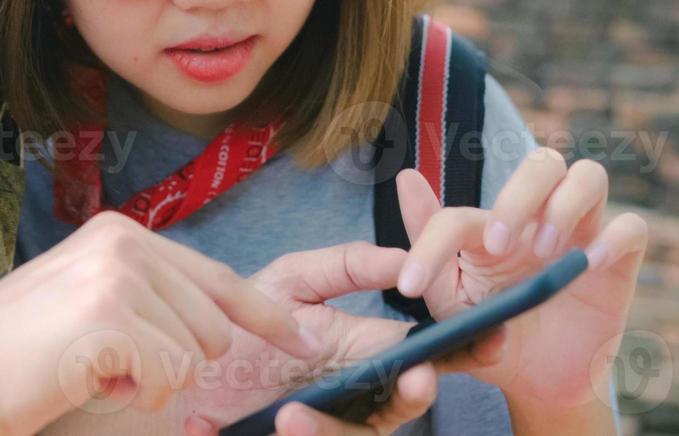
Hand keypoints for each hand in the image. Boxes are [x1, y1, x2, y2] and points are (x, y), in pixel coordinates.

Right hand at [0, 211, 322, 435]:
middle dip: (173, 362)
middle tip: (107, 364)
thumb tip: (217, 324)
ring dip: (148, 384)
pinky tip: (86, 381)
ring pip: (193, 358)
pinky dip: (133, 398)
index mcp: (120, 233)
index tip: (302, 337)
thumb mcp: (85, 301)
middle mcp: (124, 243)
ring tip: (90, 369)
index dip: (263, 313)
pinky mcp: (112, 320)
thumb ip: (146, 296)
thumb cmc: (13, 351)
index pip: (214, 275)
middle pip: (212, 326)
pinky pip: (168, 381)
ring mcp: (119, 278)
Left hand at [176, 244, 505, 431]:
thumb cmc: (248, 318)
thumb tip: (404, 260)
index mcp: (366, 352)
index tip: (489, 339)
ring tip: (292, 415)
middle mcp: (358, 396)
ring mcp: (331, 422)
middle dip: (412, 396)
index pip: (424, 355)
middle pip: (400, 406)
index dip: (461, 351)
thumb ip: (349, 267)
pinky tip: (276, 422)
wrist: (188, 358)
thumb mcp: (294, 280)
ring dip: (331, 431)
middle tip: (417, 380)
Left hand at [393, 153, 648, 411]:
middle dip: (519, 195)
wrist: (538, 383)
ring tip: (545, 252)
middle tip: (499, 247)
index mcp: (489, 229)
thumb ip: (428, 243)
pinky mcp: (618, 262)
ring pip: (590, 176)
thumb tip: (406, 178)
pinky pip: (632, 227)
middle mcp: (538, 218)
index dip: (430, 244)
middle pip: (542, 162)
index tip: (410, 287)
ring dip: (565, 206)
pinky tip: (589, 265)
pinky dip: (613, 238)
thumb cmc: (491, 334)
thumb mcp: (450, 300)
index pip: (460, 215)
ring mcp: (581, 234)